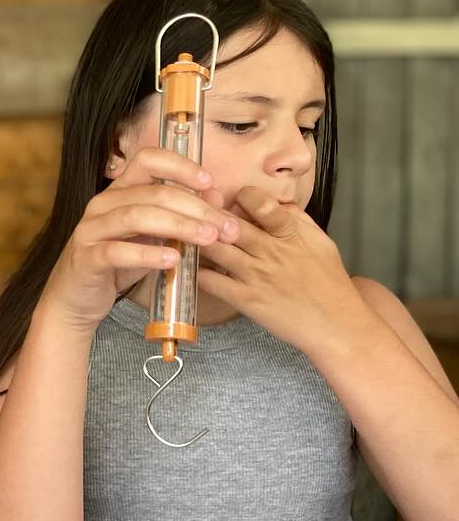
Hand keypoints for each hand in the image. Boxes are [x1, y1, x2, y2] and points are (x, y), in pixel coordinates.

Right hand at [42, 148, 239, 331]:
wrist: (76, 299)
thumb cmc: (117, 264)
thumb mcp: (153, 237)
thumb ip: (181, 216)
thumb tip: (216, 196)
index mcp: (119, 191)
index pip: (147, 160)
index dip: (180, 166)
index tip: (209, 181)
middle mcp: (102, 203)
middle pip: (153, 192)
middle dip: (195, 207)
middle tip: (225, 227)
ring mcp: (91, 229)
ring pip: (136, 216)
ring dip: (178, 226)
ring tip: (207, 239)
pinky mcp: (86, 257)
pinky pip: (117, 251)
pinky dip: (147, 255)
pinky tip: (173, 261)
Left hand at [197, 187, 365, 352]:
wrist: (335, 323)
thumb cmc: (328, 281)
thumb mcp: (320, 241)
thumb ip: (298, 219)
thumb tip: (278, 201)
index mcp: (290, 233)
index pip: (260, 204)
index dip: (242, 197)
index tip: (235, 200)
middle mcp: (270, 251)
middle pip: (229, 224)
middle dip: (210, 215)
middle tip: (196, 212)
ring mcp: (255, 275)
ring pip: (215, 249)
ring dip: (197, 240)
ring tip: (185, 235)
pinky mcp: (245, 299)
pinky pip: (211, 281)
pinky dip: (196, 271)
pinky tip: (187, 265)